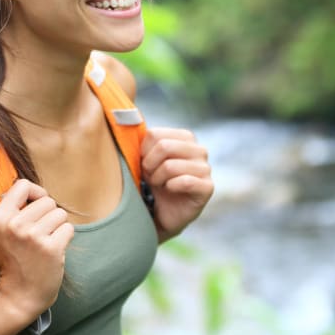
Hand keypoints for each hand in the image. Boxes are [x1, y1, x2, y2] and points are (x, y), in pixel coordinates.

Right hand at [0, 179, 73, 319]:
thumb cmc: (9, 261)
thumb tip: (13, 186)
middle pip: (46, 201)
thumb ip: (0, 208)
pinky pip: (68, 229)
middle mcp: (15, 225)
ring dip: (57, 227)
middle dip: (47, 215)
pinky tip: (53, 251)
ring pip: (59, 214)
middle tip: (38, 234)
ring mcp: (33, 237)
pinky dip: (64, 239)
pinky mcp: (51, 248)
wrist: (19, 295)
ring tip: (45, 242)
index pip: (23, 185)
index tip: (35, 205)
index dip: (34, 193)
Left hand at [141, 127, 213, 242]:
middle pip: (164, 146)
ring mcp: (205, 168)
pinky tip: (170, 191)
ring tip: (159, 186)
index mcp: (184, 137)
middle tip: (150, 177)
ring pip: (171, 166)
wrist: (160, 214)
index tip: (143, 164)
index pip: (155, 134)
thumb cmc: (151, 183)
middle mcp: (198, 149)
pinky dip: (171, 188)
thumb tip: (126, 120)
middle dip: (149, 165)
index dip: (143, 152)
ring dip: (158, 179)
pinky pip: (185, 181)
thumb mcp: (144, 159)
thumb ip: (140, 140)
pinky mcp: (208, 187)